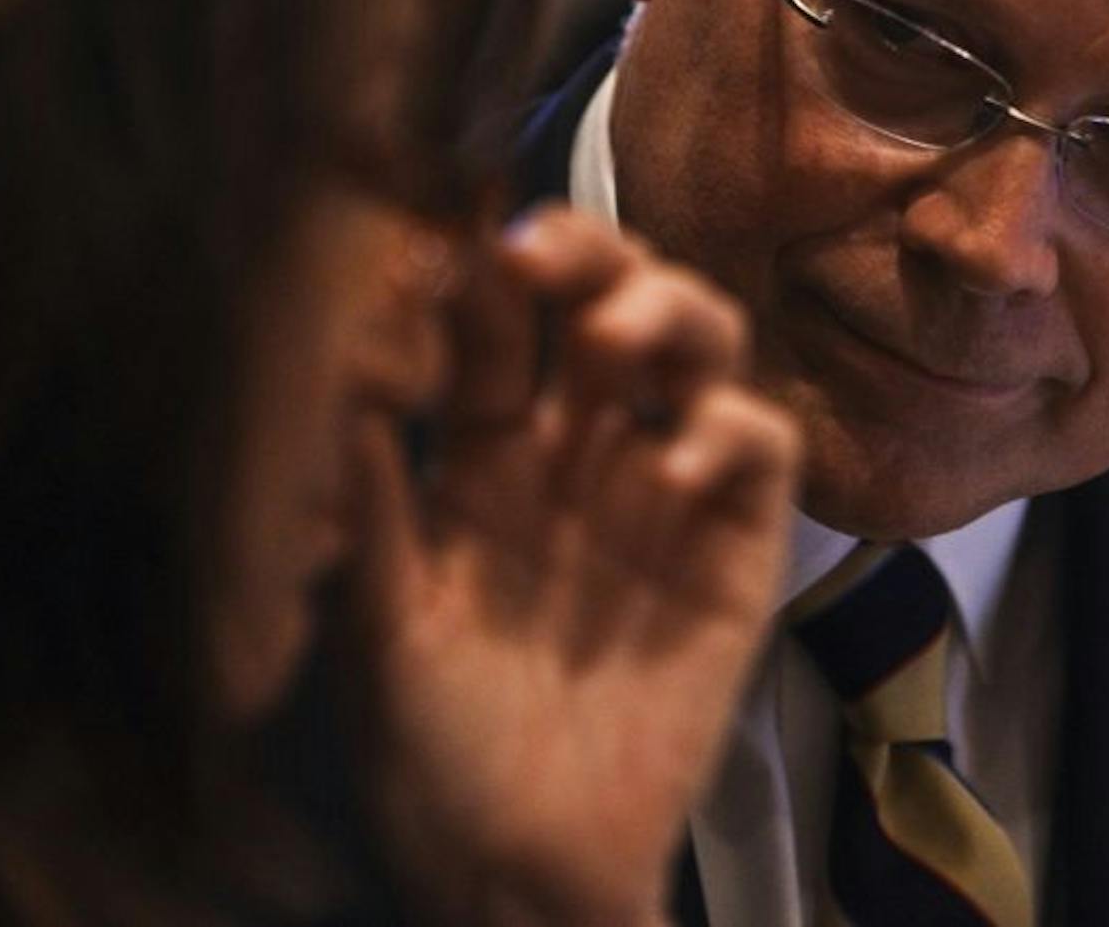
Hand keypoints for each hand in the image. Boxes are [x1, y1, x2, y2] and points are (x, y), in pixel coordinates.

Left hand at [344, 206, 798, 926]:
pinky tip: (676, 460)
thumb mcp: (379, 633)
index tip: (452, 245)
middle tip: (539, 250)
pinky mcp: (736, 550)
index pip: (495, 331)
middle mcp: (580, 454)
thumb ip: (375, 508)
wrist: (520, 873)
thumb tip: (349, 377)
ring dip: (666, 311)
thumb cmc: (430, 759)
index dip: (481, 279)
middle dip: (584, 254)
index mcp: (483, 460)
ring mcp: (665, 493)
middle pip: (604, 307)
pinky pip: (760, 451)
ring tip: (615, 333)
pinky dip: (730, 430)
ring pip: (695, 349)